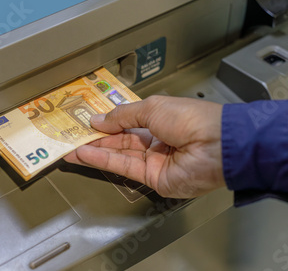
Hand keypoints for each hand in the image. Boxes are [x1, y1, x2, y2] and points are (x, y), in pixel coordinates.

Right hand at [64, 95, 224, 198]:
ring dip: (94, 151)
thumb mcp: (152, 107)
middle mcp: (157, 140)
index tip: (86, 122)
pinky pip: (124, 168)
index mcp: (161, 119)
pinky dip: (104, 161)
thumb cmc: (190, 119)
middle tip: (72, 137)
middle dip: (96, 138)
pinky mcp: (153, 179)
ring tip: (71, 148)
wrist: (216, 145)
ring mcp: (155, 161)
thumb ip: (122, 116)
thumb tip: (98, 120)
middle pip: (121, 140)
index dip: (107, 122)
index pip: (128, 121)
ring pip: (119, 155)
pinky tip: (86, 155)